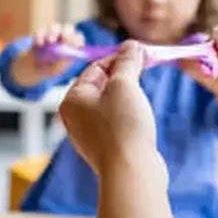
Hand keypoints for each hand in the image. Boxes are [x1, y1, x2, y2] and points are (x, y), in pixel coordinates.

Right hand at [11, 24, 84, 86]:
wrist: (35, 68)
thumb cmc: (51, 68)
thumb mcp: (58, 68)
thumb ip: (63, 62)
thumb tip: (66, 55)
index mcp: (71, 44)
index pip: (78, 37)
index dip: (78, 39)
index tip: (77, 45)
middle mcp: (63, 36)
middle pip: (68, 28)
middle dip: (67, 33)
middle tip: (65, 39)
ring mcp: (51, 33)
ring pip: (55, 27)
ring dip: (54, 32)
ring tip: (51, 41)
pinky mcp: (40, 34)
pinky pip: (41, 31)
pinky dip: (40, 36)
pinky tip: (40, 44)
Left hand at [59, 41, 156, 174]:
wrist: (130, 171)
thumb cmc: (123, 126)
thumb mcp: (125, 85)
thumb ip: (127, 62)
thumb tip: (131, 45)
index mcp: (72, 99)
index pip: (95, 68)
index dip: (119, 58)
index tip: (142, 53)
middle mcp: (75, 116)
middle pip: (101, 85)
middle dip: (124, 76)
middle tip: (146, 69)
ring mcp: (89, 134)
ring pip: (110, 104)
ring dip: (128, 96)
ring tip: (143, 96)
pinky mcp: (105, 147)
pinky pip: (115, 122)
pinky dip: (128, 115)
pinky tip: (140, 118)